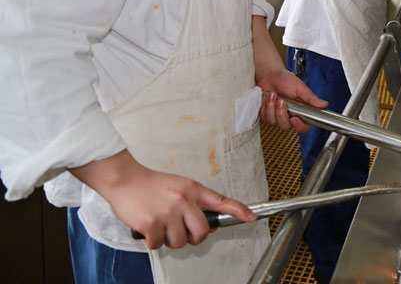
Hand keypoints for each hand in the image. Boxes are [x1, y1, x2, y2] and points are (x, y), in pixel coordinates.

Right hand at [70, 150, 253, 249]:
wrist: (125, 180)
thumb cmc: (151, 185)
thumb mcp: (179, 187)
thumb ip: (194, 203)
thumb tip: (207, 226)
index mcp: (193, 189)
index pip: (221, 201)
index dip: (238, 210)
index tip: (251, 217)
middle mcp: (184, 201)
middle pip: (202, 231)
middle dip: (193, 237)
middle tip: (181, 231)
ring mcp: (168, 212)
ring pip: (180, 242)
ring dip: (170, 239)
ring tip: (160, 224)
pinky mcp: (152, 224)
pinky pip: (159, 245)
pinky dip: (153, 241)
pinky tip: (148, 227)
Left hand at [256, 70, 327, 132]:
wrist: (269, 74)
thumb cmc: (284, 79)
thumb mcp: (299, 87)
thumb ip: (310, 98)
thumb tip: (324, 105)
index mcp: (300, 111)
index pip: (304, 126)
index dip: (299, 126)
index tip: (294, 119)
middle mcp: (289, 116)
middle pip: (286, 126)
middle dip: (281, 113)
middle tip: (281, 101)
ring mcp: (276, 116)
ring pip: (273, 122)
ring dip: (271, 107)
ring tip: (273, 94)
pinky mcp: (265, 115)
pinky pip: (264, 117)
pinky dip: (264, 106)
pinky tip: (266, 97)